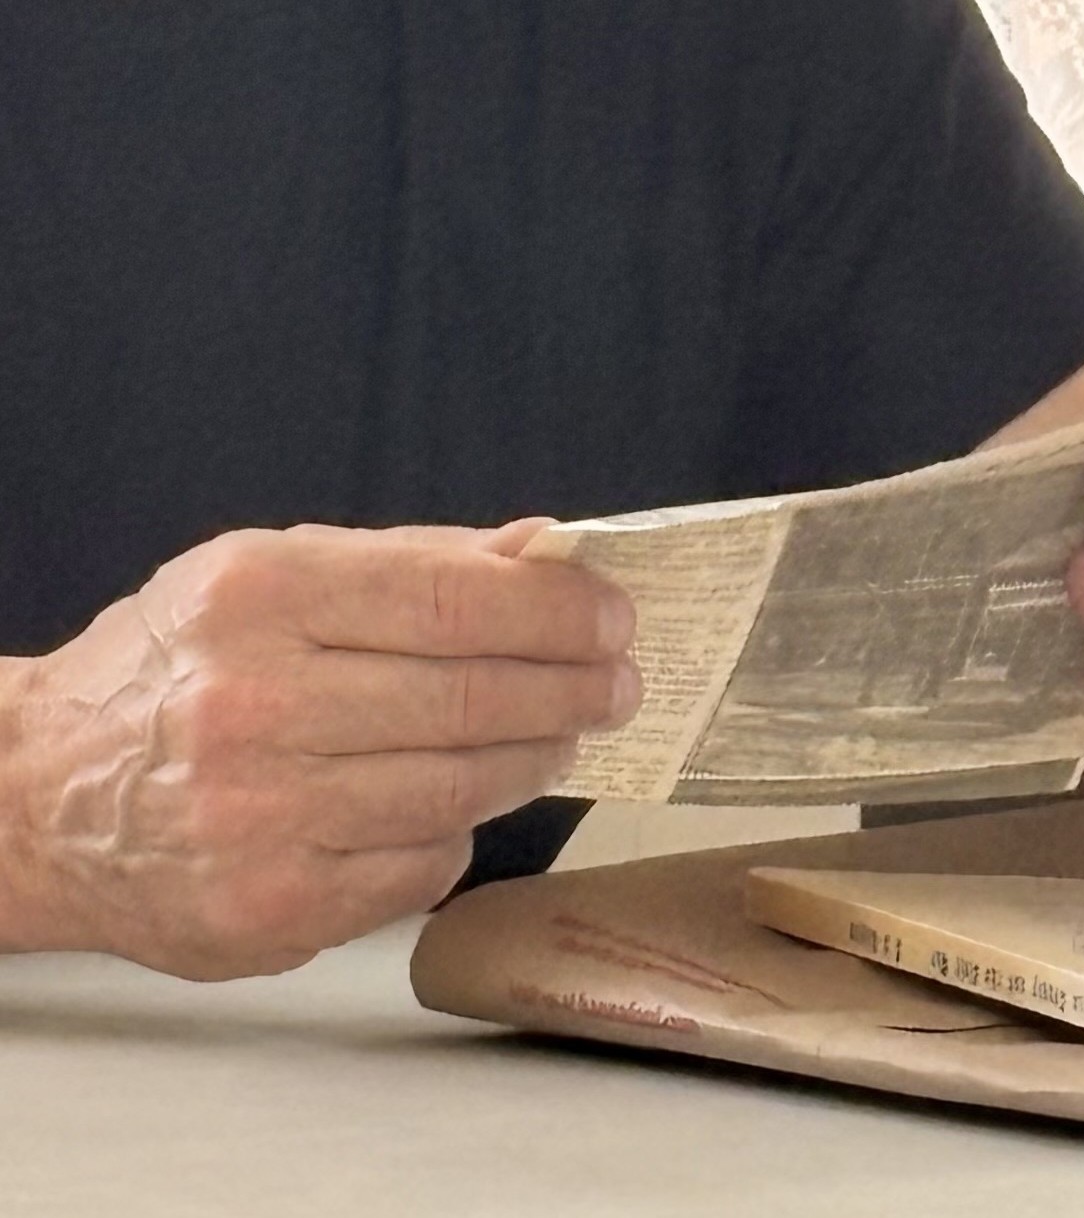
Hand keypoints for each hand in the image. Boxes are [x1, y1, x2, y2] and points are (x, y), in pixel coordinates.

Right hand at [0, 521, 639, 979]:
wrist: (43, 798)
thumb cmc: (178, 670)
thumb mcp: (273, 576)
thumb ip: (415, 562)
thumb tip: (546, 550)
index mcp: (258, 599)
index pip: (453, 601)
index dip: (557, 612)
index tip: (615, 619)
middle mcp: (255, 706)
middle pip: (473, 699)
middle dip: (573, 689)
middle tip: (618, 685)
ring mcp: (265, 816)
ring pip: (464, 788)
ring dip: (534, 759)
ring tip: (558, 736)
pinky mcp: (278, 905)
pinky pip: (426, 862)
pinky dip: (459, 828)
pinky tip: (455, 801)